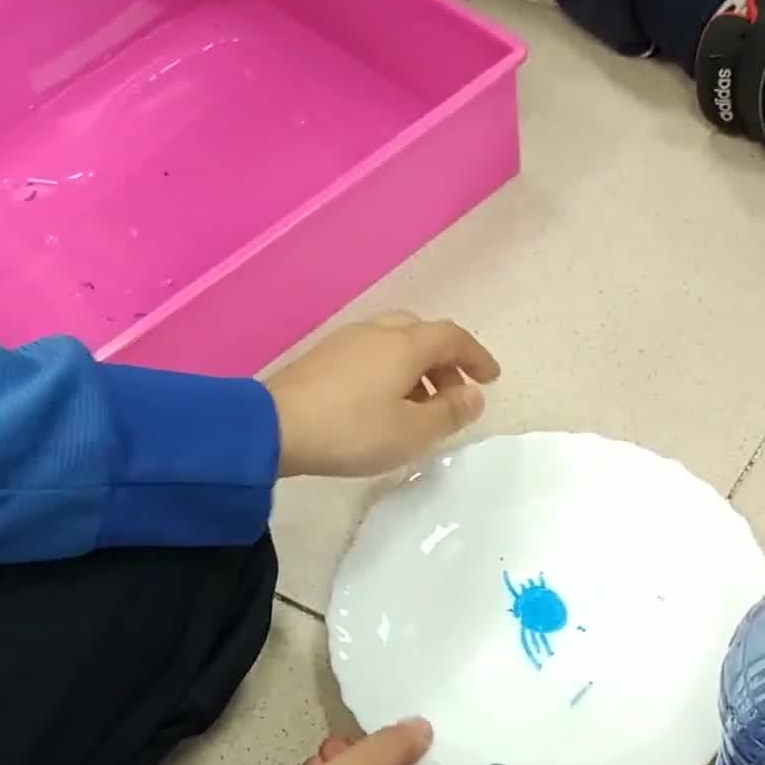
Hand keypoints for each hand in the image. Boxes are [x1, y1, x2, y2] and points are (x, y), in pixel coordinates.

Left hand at [268, 311, 499, 478]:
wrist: (274, 427)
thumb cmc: (352, 430)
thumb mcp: (412, 432)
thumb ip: (449, 413)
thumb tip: (473, 395)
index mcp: (406, 345)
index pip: (452, 337)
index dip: (476, 356)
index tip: (490, 378)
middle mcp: (378, 333)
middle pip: (421, 334)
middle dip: (445, 361)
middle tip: (455, 393)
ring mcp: (346, 342)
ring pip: (394, 343)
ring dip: (416, 368)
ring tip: (420, 406)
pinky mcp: (322, 358)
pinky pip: (370, 355)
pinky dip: (389, 371)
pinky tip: (382, 403)